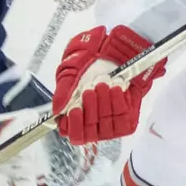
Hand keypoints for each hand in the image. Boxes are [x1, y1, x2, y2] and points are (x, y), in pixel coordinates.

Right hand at [52, 26, 163, 144]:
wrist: (116, 50)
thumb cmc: (89, 61)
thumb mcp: (70, 72)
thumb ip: (63, 91)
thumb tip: (58, 110)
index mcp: (74, 115)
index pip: (73, 134)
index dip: (74, 127)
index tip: (75, 110)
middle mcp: (92, 122)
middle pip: (89, 132)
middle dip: (89, 110)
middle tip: (89, 92)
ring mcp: (110, 123)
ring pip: (105, 128)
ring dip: (103, 106)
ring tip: (103, 85)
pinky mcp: (128, 119)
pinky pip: (123, 122)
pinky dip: (118, 105)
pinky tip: (116, 89)